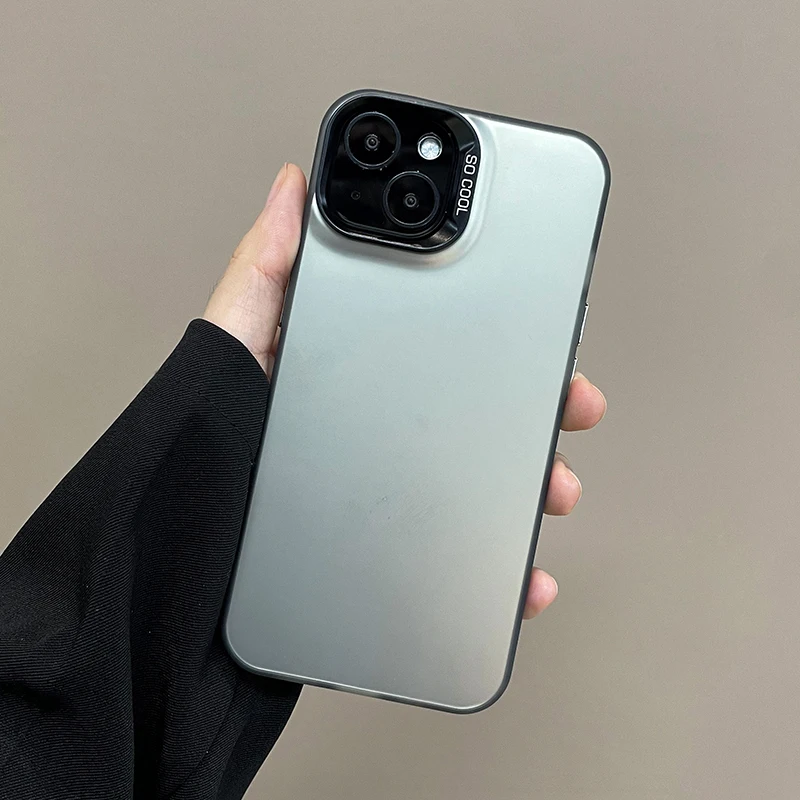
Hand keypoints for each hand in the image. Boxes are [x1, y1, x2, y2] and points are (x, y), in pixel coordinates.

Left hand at [204, 163, 606, 620]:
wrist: (184, 551)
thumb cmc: (203, 441)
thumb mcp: (235, 341)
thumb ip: (266, 268)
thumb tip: (293, 187)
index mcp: (361, 380)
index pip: (448, 347)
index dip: (505, 337)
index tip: (544, 334)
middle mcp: (385, 435)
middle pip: (484, 415)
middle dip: (539, 410)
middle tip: (571, 405)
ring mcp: (391, 498)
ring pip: (487, 486)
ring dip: (534, 487)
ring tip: (553, 490)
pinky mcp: (390, 557)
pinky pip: (463, 562)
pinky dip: (505, 575)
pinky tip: (526, 580)